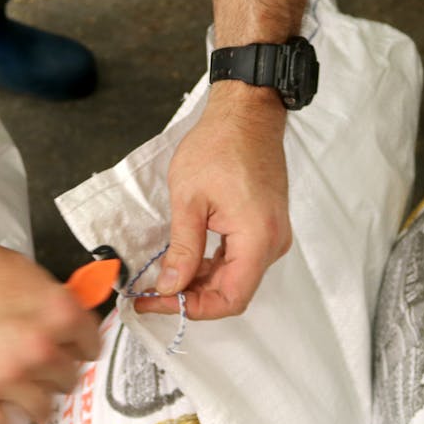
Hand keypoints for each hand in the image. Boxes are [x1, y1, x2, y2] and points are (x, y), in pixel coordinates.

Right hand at [0, 225, 100, 423]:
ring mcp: (8, 377)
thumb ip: (51, 303)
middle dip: (54, 374)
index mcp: (60, 314)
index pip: (90, 346)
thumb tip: (66, 322)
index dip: (79, 348)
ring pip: (40, 410)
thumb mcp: (26, 273)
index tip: (72, 352)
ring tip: (20, 396)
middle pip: (67, 380)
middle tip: (39, 370)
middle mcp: (41, 350)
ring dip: (33, 403)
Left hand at [137, 82, 292, 318]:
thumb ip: (182, 248)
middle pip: (232, 291)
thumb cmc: (221, 144)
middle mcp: (272, 242)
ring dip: (200, 283)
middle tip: (151, 295)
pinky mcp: (265, 227)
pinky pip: (240, 259)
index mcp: (257, 237)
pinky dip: (212, 266)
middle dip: (191, 297)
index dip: (192, 308)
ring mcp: (271, 235)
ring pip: (235, 278)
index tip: (157, 303)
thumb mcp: (189, 199)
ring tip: (163, 279)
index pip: (229, 298)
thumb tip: (171, 286)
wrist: (247, 115)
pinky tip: (185, 262)